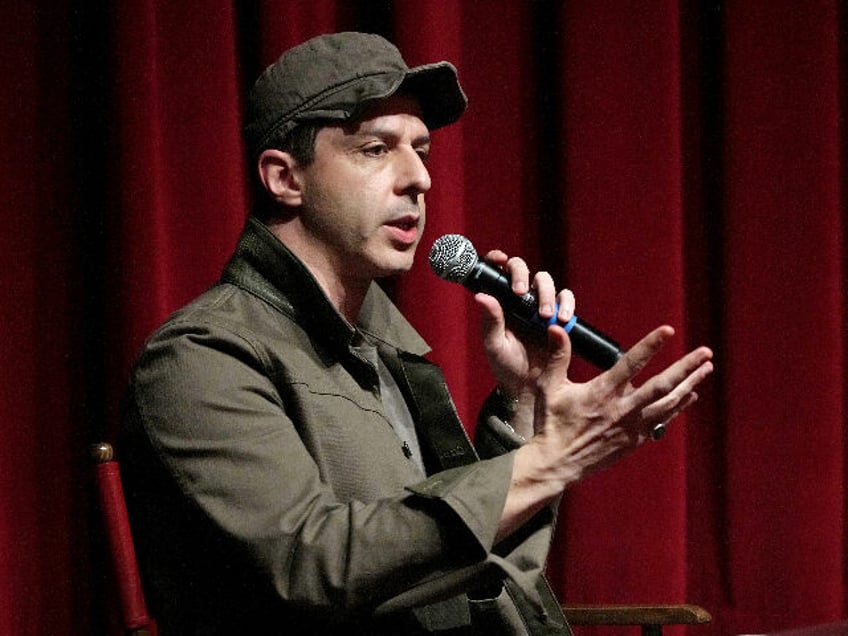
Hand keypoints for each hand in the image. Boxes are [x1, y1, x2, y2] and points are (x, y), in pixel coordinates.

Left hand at [474, 250, 575, 399]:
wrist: (528, 388)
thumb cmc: (505, 366)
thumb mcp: (494, 346)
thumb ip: (490, 321)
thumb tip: (481, 296)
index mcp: (501, 302)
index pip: (499, 273)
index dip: (498, 260)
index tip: (499, 260)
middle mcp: (520, 300)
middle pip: (524, 271)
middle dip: (522, 275)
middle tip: (520, 292)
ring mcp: (540, 306)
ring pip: (546, 282)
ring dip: (546, 293)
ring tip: (543, 315)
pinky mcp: (559, 317)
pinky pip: (566, 301)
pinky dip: (566, 304)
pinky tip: (561, 319)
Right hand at [496, 325, 712, 541]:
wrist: (557, 463)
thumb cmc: (552, 422)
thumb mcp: (550, 387)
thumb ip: (557, 356)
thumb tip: (556, 327)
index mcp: (602, 393)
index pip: (631, 364)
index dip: (650, 346)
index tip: (668, 330)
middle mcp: (622, 409)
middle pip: (662, 386)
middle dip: (686, 367)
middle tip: (706, 352)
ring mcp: (632, 426)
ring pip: (669, 403)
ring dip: (690, 385)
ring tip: (707, 368)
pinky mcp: (635, 439)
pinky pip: (663, 420)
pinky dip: (679, 406)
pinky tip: (691, 395)